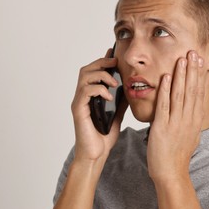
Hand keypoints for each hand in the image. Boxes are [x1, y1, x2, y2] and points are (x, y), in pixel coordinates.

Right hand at [71, 49, 127, 163]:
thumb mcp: (117, 114)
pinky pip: (85, 91)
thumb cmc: (104, 136)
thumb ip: (121, 101)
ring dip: (101, 75)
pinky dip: (98, 89)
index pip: (95, 72)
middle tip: (115, 63)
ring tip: (114, 82)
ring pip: (84, 76)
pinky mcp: (78, 109)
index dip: (103, 60)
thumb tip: (130, 88)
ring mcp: (80, 102)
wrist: (96, 154)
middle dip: (102, 62)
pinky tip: (109, 96)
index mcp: (92, 96)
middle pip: (87, 69)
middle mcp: (83, 96)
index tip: (114, 53)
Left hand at [147, 50, 205, 181]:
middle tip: (193, 52)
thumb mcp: (190, 134)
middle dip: (192, 70)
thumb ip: (190, 118)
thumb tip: (191, 106)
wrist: (171, 172)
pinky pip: (164, 106)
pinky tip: (165, 77)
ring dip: (181, 76)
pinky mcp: (162, 128)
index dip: (199, 75)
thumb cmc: (177, 154)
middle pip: (191, 90)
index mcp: (194, 120)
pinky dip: (165, 91)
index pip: (198, 93)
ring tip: (182, 59)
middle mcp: (188, 119)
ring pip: (180, 95)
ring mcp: (176, 123)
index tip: (199, 60)